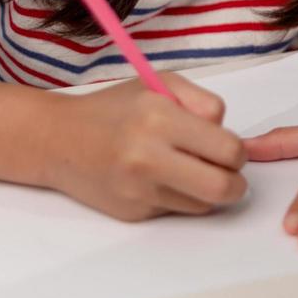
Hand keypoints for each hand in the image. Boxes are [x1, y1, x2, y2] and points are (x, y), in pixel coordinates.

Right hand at [43, 72, 246, 221]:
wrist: (59, 141)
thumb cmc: (115, 109)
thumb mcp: (160, 84)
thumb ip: (202, 102)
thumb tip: (229, 133)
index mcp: (159, 119)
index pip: (229, 149)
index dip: (237, 150)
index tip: (228, 147)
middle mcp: (148, 158)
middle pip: (223, 188)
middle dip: (236, 182)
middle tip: (227, 171)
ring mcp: (140, 190)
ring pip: (205, 204)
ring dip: (207, 191)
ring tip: (187, 169)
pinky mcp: (134, 213)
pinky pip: (179, 211)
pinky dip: (181, 197)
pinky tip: (161, 179)